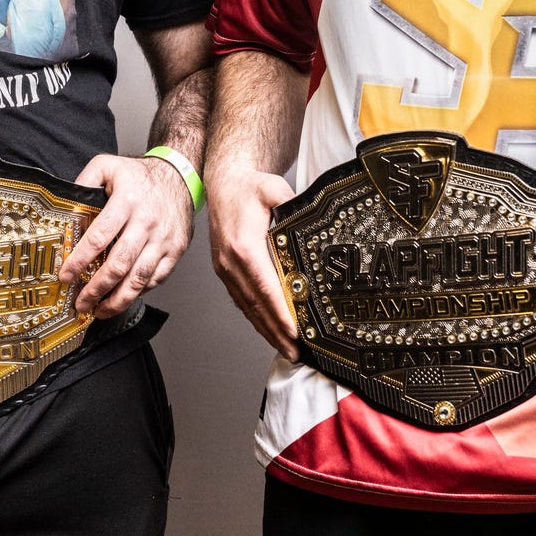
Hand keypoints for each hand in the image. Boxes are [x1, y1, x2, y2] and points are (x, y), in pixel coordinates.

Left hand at [58, 154, 193, 318]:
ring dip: (117, 300)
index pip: (99, 237)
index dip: (80, 260)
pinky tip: (123, 297)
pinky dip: (138, 292)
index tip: (66, 275)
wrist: (179, 175)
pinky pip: (156, 279)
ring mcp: (163, 239)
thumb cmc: (140, 175)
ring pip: (139, 278)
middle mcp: (146, 222)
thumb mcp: (108, 166)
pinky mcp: (176, 250)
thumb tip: (65, 205)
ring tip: (99, 310)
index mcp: (127, 201)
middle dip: (96, 289)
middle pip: (118, 265)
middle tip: (80, 302)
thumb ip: (84, 181)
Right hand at [206, 164, 298, 360]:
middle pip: (255, 304)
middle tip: (296, 352)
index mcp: (243, 245)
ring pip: (247, 306)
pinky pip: (241, 299)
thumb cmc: (248, 187)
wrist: (222, 183)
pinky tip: (267, 328)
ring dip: (265, 329)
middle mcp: (230, 262)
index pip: (265, 286)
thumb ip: (293, 206)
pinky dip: (255, 316)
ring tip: (285, 348)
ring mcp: (225, 268)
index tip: (294, 331)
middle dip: (276, 331)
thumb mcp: (274, 188)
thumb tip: (312, 221)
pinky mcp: (225, 270)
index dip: (280, 311)